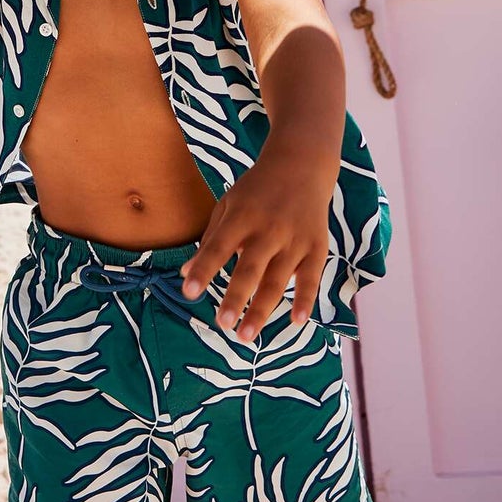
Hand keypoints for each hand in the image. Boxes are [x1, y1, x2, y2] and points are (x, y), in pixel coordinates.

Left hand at [179, 152, 331, 341]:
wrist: (302, 166)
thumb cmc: (257, 190)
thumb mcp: (228, 205)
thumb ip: (210, 239)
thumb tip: (185, 273)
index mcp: (242, 216)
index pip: (219, 247)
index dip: (204, 269)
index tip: (188, 292)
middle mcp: (269, 229)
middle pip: (249, 268)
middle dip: (235, 298)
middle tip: (221, 324)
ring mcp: (295, 240)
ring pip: (277, 280)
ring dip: (262, 309)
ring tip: (245, 335)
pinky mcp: (317, 247)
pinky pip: (311, 278)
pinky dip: (305, 300)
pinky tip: (295, 322)